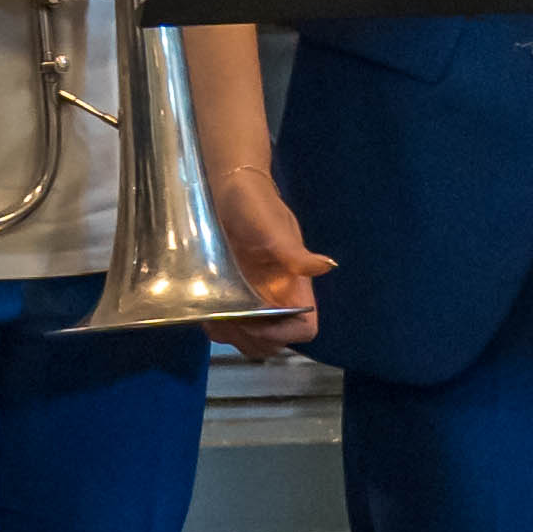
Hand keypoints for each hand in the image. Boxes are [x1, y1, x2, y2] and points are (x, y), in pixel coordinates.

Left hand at [200, 152, 329, 329]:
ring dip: (234, 337)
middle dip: (253, 339)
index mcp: (294, 286)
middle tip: (228, 319)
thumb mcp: (274, 228)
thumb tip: (326, 267)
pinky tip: (207, 314)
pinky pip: (231, 329)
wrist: (229, 189)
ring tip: (214, 318)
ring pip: (252, 340)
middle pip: (276, 342)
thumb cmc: (255, 204)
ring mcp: (254, 300)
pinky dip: (219, 330)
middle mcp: (277, 298)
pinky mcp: (233, 297)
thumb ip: (295, 252)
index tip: (256, 323)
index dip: (283, 334)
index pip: (305, 328)